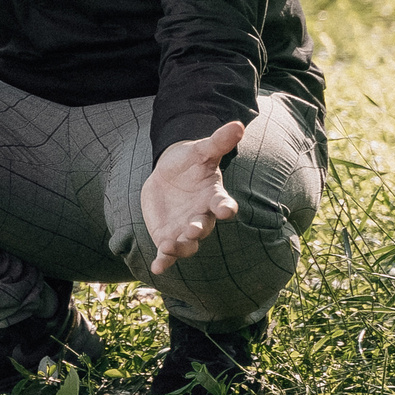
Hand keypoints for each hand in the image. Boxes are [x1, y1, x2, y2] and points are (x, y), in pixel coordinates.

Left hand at [141, 121, 245, 274]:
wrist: (169, 176)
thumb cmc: (190, 163)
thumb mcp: (201, 150)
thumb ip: (218, 142)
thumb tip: (238, 124)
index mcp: (213, 197)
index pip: (223, 204)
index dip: (225, 208)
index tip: (227, 211)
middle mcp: (201, 217)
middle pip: (203, 227)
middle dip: (197, 230)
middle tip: (191, 231)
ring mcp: (185, 229)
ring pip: (186, 244)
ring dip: (180, 247)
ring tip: (169, 248)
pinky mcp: (168, 236)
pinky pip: (167, 253)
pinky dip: (163, 261)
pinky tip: (156, 269)